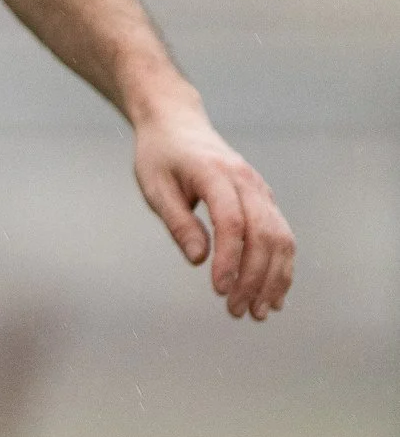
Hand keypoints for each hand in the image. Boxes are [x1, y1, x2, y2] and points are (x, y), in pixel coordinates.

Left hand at [133, 93, 295, 320]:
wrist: (178, 124)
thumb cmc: (160, 156)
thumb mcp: (155, 186)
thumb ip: (177, 221)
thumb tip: (199, 260)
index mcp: (215, 173)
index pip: (231, 222)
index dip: (229, 259)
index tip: (219, 290)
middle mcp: (247, 181)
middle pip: (263, 235)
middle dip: (254, 278)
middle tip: (236, 311)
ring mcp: (261, 190)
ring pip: (281, 239)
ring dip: (274, 279)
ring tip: (258, 313)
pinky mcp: (266, 200)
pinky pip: (283, 236)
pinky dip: (282, 267)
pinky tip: (273, 296)